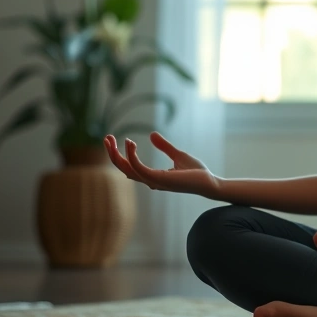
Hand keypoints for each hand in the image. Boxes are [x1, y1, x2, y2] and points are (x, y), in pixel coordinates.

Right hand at [103, 132, 219, 196]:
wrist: (209, 182)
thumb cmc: (197, 172)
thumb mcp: (178, 155)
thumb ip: (164, 146)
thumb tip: (152, 134)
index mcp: (153, 177)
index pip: (129, 167)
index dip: (119, 155)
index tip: (112, 139)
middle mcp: (150, 181)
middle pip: (124, 169)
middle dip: (112, 154)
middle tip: (107, 138)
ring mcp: (154, 181)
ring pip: (127, 169)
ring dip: (117, 154)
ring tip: (112, 138)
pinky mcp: (159, 179)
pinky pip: (139, 168)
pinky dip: (132, 156)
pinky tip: (130, 143)